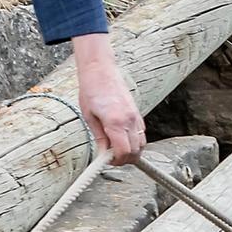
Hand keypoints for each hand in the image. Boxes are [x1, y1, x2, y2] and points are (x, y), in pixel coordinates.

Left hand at [72, 33, 146, 160]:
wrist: (100, 70)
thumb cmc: (91, 91)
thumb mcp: (89, 117)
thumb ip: (99, 138)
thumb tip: (103, 154)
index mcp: (115, 122)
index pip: (124, 151)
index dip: (117, 161)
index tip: (107, 161)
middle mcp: (129, 120)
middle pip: (136, 151)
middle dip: (125, 159)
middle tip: (111, 158)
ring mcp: (136, 116)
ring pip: (142, 143)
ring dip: (131, 151)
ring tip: (116, 149)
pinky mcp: (137, 113)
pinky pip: (141, 133)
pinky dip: (134, 141)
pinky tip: (122, 138)